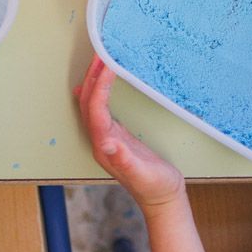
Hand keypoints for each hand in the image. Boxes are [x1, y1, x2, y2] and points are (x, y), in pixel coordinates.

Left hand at [76, 56, 184, 209]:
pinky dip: (98, 92)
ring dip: (93, 81)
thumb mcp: (142, 174)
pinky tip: (98, 85)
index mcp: (105, 146)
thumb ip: (124, 160)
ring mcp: (108, 139)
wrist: (163, 200)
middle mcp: (101, 141)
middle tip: (100, 52)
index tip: (107, 64)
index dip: (98, 85)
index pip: (95, 108)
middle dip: (92, 77)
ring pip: (92, 104)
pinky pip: (101, 109)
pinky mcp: (117, 137)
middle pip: (88, 103)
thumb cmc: (155, 187)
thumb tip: (106, 144)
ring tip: (100, 60)